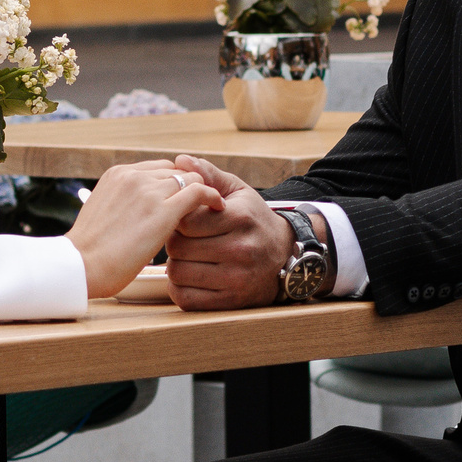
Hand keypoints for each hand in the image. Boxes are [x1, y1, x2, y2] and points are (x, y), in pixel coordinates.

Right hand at [68, 160, 226, 296]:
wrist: (80, 266)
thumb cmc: (89, 252)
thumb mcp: (103, 213)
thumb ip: (122, 204)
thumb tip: (135, 213)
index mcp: (118, 174)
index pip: (158, 168)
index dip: (173, 182)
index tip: (181, 197)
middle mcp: (134, 176)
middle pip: (175, 171)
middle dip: (188, 185)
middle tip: (202, 203)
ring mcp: (149, 191)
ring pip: (190, 179)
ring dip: (201, 192)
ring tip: (212, 208)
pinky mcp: (164, 210)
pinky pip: (199, 192)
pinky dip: (212, 197)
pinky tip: (218, 207)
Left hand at [162, 155, 293, 310]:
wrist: (286, 255)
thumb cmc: (254, 219)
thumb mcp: (237, 191)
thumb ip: (208, 174)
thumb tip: (180, 160)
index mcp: (240, 217)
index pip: (186, 221)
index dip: (178, 219)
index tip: (184, 219)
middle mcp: (241, 249)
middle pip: (178, 248)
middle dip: (175, 242)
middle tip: (184, 239)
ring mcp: (237, 278)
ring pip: (178, 273)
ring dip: (176, 265)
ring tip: (188, 257)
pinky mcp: (230, 301)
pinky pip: (185, 298)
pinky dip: (179, 288)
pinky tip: (190, 276)